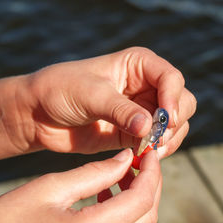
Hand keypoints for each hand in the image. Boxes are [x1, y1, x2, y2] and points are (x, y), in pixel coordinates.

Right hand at [0, 149, 160, 222]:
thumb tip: (127, 158)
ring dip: (140, 200)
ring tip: (123, 176)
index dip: (152, 172)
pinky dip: (127, 217)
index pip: (142, 199)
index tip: (149, 153)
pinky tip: (108, 198)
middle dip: (151, 184)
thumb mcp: (50, 188)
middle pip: (148, 216)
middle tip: (140, 161)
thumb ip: (95, 172)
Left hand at [28, 47, 195, 156]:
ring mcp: (143, 111)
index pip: (171, 78)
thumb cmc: (60, 91)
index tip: (165, 120)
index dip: (173, 98)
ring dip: (169, 139)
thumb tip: (149, 129)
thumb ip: (121, 110)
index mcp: (138, 65)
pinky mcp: (136, 133)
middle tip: (157, 138)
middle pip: (182, 102)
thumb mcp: (90, 94)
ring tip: (149, 151)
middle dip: (173, 121)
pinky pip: (160, 142)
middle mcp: (146, 86)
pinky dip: (158, 151)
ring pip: (176, 125)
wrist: (40, 115)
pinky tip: (143, 157)